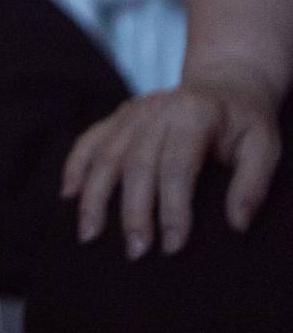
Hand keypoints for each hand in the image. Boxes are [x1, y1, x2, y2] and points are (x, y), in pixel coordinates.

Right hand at [61, 82, 281, 258]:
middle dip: (132, 212)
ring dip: (95, 198)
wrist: (225, 80)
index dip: (172, 209)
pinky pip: (89, 140)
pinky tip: (68, 195)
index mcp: (194, 114)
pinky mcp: (118, 116)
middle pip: (136, 165)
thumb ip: (253, 184)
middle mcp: (157, 110)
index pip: (177, 167)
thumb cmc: (245, 121)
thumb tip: (236, 225)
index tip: (172, 246)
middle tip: (135, 252)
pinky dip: (74, 167)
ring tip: (90, 235)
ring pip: (105, 155)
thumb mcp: (265, 146)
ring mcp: (132, 112)